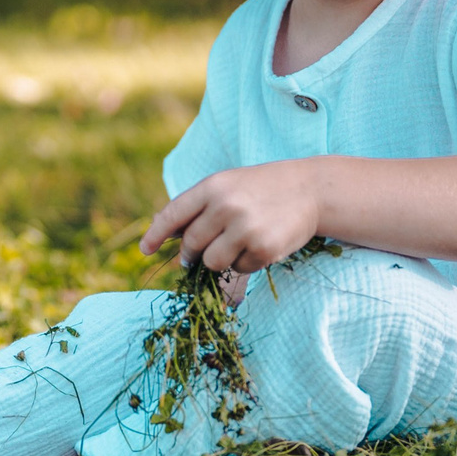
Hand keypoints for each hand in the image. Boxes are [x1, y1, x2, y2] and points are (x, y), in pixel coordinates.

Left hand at [142, 161, 325, 274]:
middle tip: (196, 256)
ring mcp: (245, 228)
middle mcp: (226, 206)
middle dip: (190, 255)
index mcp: (212, 186)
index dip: (156, 234)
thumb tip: (166, 234)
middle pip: (191, 245)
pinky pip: (239, 269)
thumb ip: (198, 207)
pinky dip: (244, 263)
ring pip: (211, 262)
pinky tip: (258, 245)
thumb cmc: (261, 188)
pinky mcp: (263, 249)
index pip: (173, 214)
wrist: (311, 189)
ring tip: (236, 245)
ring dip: (218, 261)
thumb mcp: (227, 186)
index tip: (145, 250)